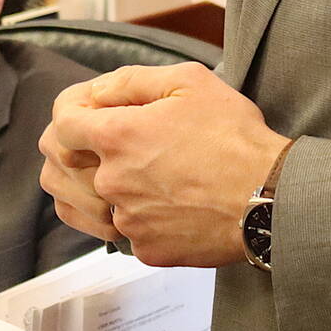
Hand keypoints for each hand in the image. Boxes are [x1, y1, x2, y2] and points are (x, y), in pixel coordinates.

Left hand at [40, 63, 289, 266]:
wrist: (270, 198)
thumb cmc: (234, 137)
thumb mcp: (188, 82)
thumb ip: (131, 80)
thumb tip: (96, 92)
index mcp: (117, 137)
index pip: (61, 122)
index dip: (72, 111)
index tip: (88, 111)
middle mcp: (112, 182)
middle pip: (64, 166)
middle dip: (77, 149)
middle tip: (109, 141)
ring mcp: (127, 221)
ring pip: (87, 204)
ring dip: (97, 187)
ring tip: (130, 173)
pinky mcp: (145, 250)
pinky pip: (123, 231)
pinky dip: (133, 217)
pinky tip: (158, 202)